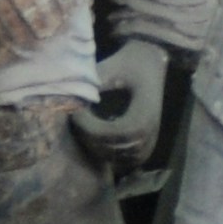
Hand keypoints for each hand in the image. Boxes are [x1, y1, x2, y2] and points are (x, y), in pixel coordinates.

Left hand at [75, 41, 168, 162]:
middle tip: (74, 120)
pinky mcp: (146, 147)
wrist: (151, 62)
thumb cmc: (129, 63)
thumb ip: (91, 87)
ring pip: (115, 158)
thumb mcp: (109, 69)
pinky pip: (123, 161)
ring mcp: (149, 143)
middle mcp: (149, 134)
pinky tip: (96, 134)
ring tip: (83, 126)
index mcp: (143, 115)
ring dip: (95, 146)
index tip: (75, 113)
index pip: (109, 134)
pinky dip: (107, 151)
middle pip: (110, 149)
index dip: (88, 128)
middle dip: (87, 136)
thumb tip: (71, 105)